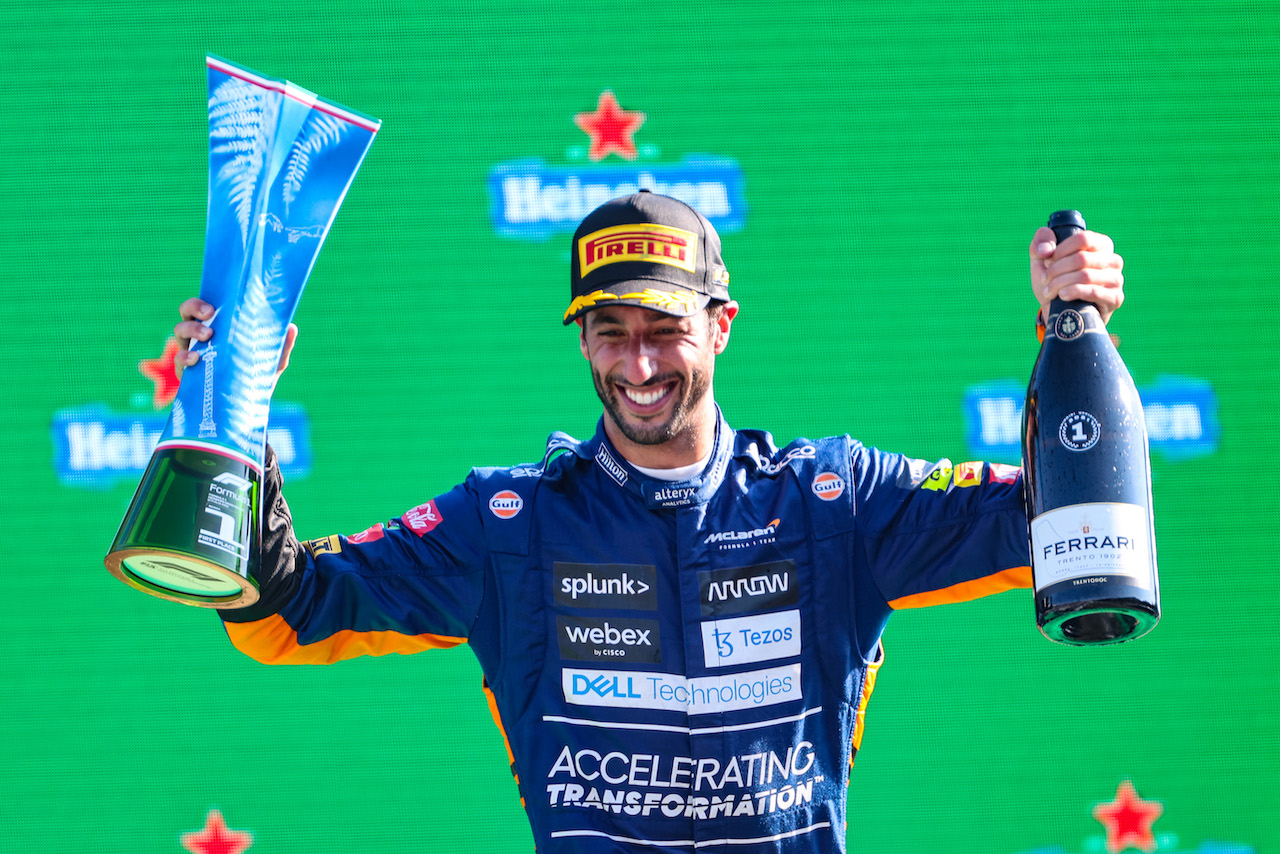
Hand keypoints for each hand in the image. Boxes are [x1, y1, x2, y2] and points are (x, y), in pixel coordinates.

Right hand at [173, 297, 297, 379]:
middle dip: (193, 307)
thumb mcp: (270, 362)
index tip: (214, 306)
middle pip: (186, 312)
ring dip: (191, 329)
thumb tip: (291, 327)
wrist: (245, 410)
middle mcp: (201, 337)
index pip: (205, 306)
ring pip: (179, 330)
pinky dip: (183, 356)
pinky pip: (178, 360)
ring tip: (208, 336)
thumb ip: (280, 346)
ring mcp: (191, 352)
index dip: (203, 300)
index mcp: (219, 327)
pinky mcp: (186, 373)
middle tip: (209, 314)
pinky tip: (195, 358)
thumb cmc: (255, 378)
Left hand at [1029, 228, 1124, 324]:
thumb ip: (1040, 242)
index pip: (1083, 239)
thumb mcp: (1042, 259)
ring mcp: (1116, 279)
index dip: (1060, 250)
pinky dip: (1073, 292)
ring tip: (1049, 290)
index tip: (1047, 261)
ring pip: (1085, 275)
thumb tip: (1046, 250)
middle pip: (1082, 258)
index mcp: (1100, 244)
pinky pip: (1093, 291)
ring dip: (1060, 283)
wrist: (1061, 313)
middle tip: (1045, 279)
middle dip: (1056, 270)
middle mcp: (1113, 260)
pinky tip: (1062, 296)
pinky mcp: (1115, 298)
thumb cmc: (1055, 281)